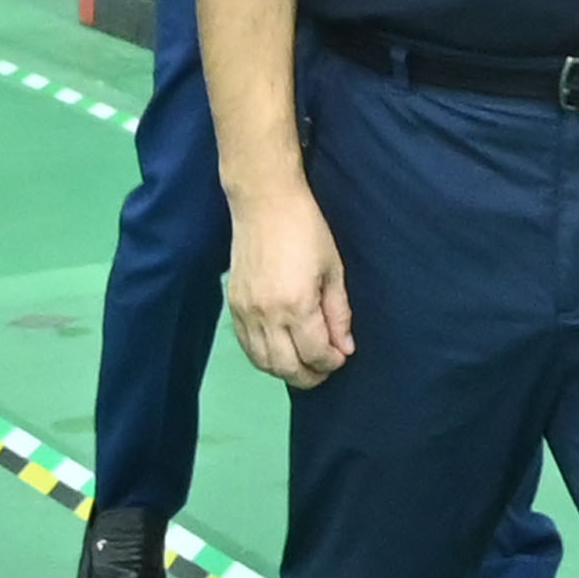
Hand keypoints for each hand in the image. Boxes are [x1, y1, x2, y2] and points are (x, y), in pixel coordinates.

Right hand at [227, 185, 354, 387]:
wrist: (264, 201)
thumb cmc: (306, 229)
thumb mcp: (333, 269)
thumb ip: (339, 313)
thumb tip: (345, 347)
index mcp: (296, 305)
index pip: (315, 354)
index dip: (332, 362)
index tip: (342, 356)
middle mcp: (267, 315)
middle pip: (287, 368)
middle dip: (310, 376)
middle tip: (325, 368)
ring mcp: (245, 312)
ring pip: (263, 363)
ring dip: (286, 371)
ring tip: (304, 363)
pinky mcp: (233, 305)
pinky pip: (246, 346)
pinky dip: (264, 358)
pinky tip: (279, 351)